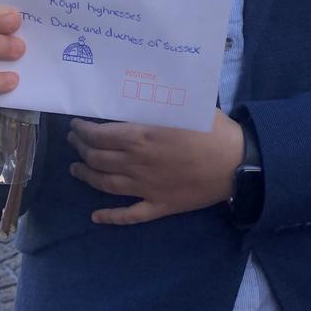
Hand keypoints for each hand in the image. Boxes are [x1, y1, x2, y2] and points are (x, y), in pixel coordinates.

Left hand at [68, 109, 243, 224]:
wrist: (237, 163)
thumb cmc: (212, 129)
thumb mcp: (183, 106)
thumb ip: (157, 103)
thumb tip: (139, 92)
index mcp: (141, 137)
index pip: (100, 135)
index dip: (83, 131)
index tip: (75, 126)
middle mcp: (137, 163)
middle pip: (98, 158)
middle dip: (81, 149)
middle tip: (74, 143)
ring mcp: (146, 188)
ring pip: (106, 184)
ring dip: (87, 177)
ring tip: (75, 170)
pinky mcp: (159, 206)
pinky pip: (129, 215)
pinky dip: (110, 217)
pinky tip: (96, 216)